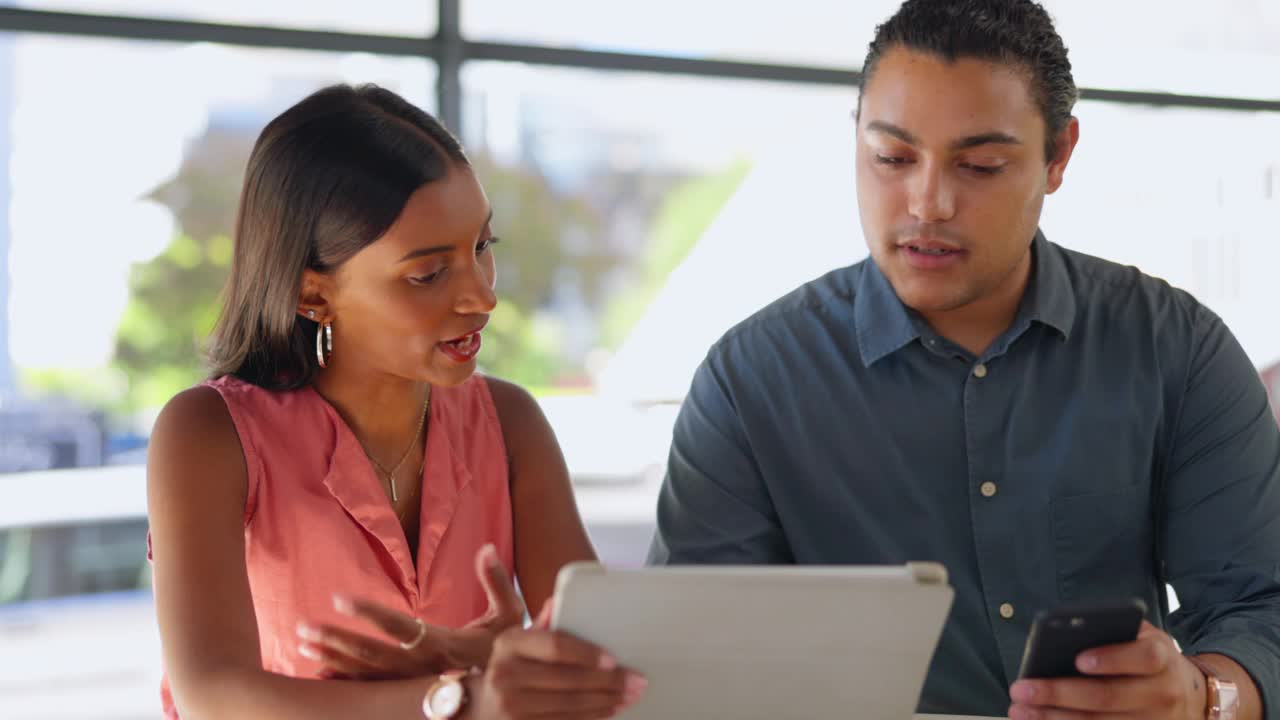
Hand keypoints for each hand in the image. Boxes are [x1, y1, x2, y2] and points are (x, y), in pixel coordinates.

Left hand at [297, 544, 525, 679]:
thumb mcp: (511, 616)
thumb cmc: (507, 652)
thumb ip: (496, 581)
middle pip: (371, 655)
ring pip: (364, 676)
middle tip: (304, 628)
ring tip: (304, 645)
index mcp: (442, 644)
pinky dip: (344, 684)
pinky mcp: (406, 697)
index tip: (339, 599)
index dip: (368, 613)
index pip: (398, 626)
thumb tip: (487, 547)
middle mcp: (421, 669)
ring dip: (333, 659)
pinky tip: (320, 675)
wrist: (507, 694)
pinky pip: (368, 693)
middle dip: (336, 640)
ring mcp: (411, 687)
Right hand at [467, 602, 647, 719]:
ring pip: (571, 706)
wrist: (480, 706)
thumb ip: (541, 623)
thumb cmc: (510, 666)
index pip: (555, 646)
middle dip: (609, 682)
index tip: (614, 660)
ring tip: (629, 696)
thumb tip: (558, 602)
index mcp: (510, 643)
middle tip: (636, 681)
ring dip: (606, 702)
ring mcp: (512, 707)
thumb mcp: (518, 641)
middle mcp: (507, 675)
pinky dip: (592, 717)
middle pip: (568, 680)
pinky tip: (609, 709)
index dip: (587, 653)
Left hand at [1008, 621, 1206, 719]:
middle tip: (1021, 689)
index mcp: (1162, 658)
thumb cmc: (1151, 659)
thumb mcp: (1142, 637)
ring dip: (1055, 719)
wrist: (1193, 697)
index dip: (1111, 659)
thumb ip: (1113, 633)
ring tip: (1019, 710)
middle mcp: (1162, 693)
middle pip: (1109, 697)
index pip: (1142, 657)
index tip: (1078, 659)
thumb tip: (1064, 634)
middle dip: (1060, 693)